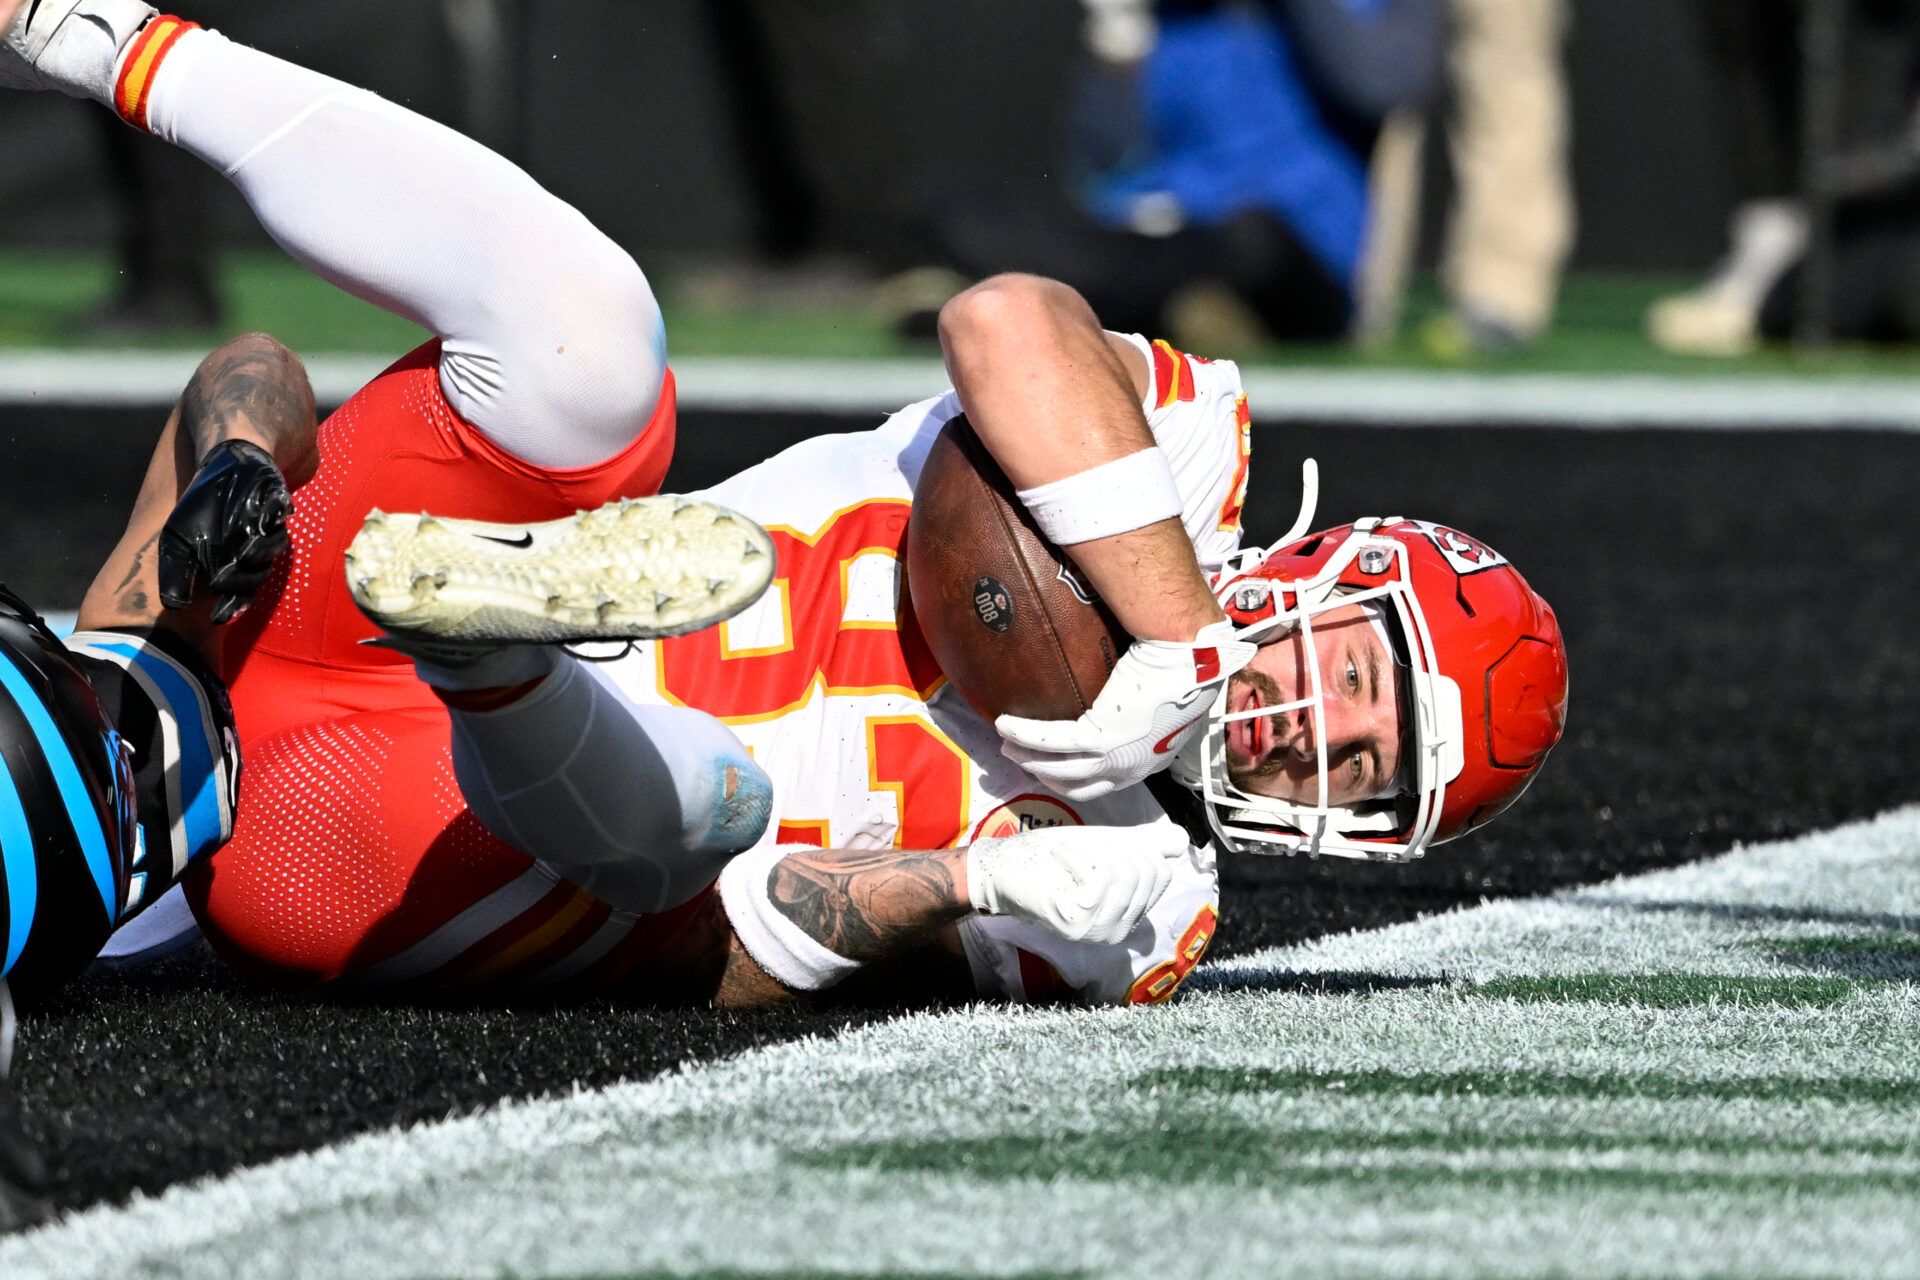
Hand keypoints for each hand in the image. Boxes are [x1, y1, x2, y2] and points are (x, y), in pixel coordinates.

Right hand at [157, 440, 292, 623]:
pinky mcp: (278, 504)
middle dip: (242, 581)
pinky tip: (267, 516)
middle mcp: (255, 552)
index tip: (218, 617)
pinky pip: (279, 513)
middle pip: (256, 575)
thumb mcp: (177, 542)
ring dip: (259, 552)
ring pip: (270, 548)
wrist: (225, 467)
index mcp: (234, 565)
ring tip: (243, 554)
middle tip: (223, 583)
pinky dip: (273, 515)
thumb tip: (173, 606)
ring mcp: (269, 529)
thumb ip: (177, 573)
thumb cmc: (199, 508)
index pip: (236, 592)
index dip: (230, 605)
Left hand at [966, 822, 1186, 944]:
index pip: (1162, 873)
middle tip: (1082, 851)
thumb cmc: (1052, 857)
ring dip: (1095, 851)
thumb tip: (1182, 842)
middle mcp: (1120, 930)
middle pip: (1150, 872)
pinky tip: (1059, 860)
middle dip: (1117, 847)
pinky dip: (1077, 856)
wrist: (1005, 867)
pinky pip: (1101, 876)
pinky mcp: (1079, 923)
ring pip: (1128, 873)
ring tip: (1068, 856)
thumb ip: (1143, 845)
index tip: (1099, 848)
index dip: (1133, 847)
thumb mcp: (1106, 846)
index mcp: (1129, 914)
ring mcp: (1100, 931)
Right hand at [996, 620, 1253, 800]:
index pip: (1102, 784)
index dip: (1071, 778)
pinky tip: (1005, 723)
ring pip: (1057, 767)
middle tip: (1018, 757)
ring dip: (1027, 757)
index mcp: (1147, 763)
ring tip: (1006, 742)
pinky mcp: (1099, 736)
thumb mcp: (1162, 702)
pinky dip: (1024, 733)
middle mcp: (1130, 768)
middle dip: (1043, 775)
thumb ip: (1140, 712)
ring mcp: (1115, 756)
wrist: (1188, 658)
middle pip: (1075, 784)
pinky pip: (1050, 740)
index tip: (1050, 766)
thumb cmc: (1182, 669)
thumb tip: (1122, 695)